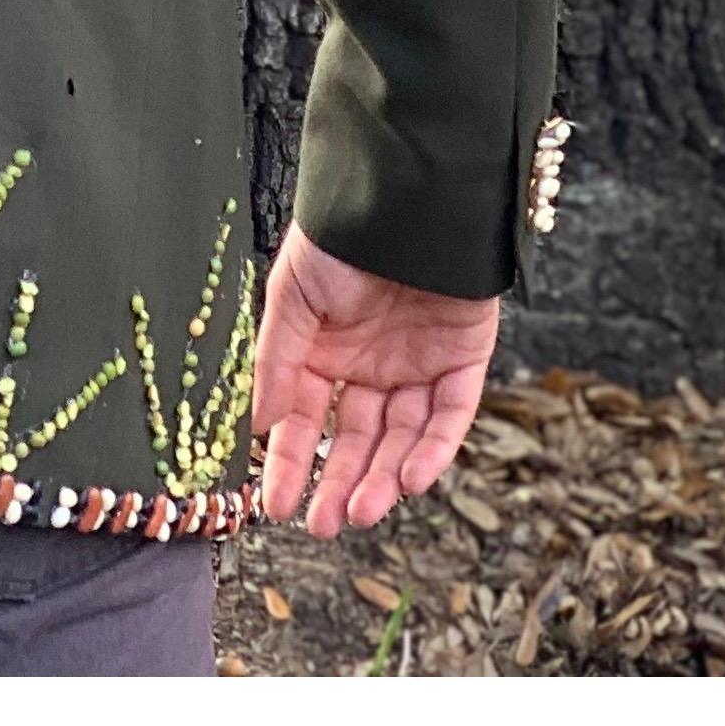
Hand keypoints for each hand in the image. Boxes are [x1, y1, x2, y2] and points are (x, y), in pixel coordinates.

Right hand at [249, 225, 499, 536]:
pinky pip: (449, 417)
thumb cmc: (339, 239)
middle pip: (355, 440)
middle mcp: (369, 366)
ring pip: (400, 439)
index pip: (305, 420)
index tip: (274, 503)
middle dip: (339, 483)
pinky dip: (432, 450)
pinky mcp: (463, 364)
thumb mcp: (292, 296)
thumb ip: (279, 362)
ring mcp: (417, 367)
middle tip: (322, 524)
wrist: (407, 201)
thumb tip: (261, 425)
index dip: (289, 460)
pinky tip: (409, 478)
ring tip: (363, 512)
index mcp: (322, 351)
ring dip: (382, 478)